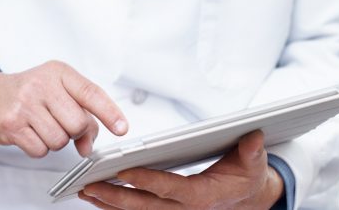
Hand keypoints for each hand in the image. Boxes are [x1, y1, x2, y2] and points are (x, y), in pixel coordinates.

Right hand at [0, 60, 127, 157]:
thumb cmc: (29, 92)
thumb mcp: (57, 91)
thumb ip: (81, 114)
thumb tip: (88, 146)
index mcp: (58, 72)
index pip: (90, 93)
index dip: (109, 112)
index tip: (121, 128)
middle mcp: (41, 84)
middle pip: (77, 123)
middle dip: (74, 131)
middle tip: (61, 124)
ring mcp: (24, 104)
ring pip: (60, 140)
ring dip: (55, 140)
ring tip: (42, 125)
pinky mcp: (11, 124)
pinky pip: (41, 150)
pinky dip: (39, 147)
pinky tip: (30, 133)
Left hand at [79, 130, 283, 208]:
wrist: (248, 199)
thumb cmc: (245, 179)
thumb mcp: (253, 164)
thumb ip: (252, 152)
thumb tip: (253, 137)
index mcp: (201, 196)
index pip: (168, 188)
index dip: (146, 180)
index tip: (124, 171)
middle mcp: (184, 209)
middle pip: (143, 205)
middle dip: (114, 196)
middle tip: (89, 185)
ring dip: (108, 203)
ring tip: (84, 191)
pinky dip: (115, 207)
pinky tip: (96, 197)